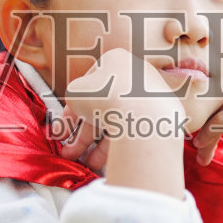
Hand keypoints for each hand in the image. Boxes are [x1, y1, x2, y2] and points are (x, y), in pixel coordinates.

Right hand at [53, 47, 188, 193]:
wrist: (142, 114)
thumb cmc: (106, 96)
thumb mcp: (75, 92)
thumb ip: (73, 98)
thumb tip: (77, 108)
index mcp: (115, 60)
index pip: (88, 89)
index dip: (71, 112)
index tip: (62, 131)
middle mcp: (135, 76)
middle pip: (102, 108)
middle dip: (82, 134)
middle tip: (69, 151)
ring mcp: (149, 98)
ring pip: (116, 123)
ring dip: (96, 145)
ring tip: (84, 162)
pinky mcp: (159, 118)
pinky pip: (133, 132)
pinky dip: (117, 146)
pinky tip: (102, 162)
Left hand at [190, 47, 222, 164]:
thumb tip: (201, 105)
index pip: (205, 73)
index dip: (190, 96)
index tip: (182, 114)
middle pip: (204, 90)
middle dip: (191, 113)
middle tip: (182, 131)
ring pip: (210, 107)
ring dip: (198, 131)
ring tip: (195, 148)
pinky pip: (222, 121)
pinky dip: (209, 137)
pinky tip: (204, 151)